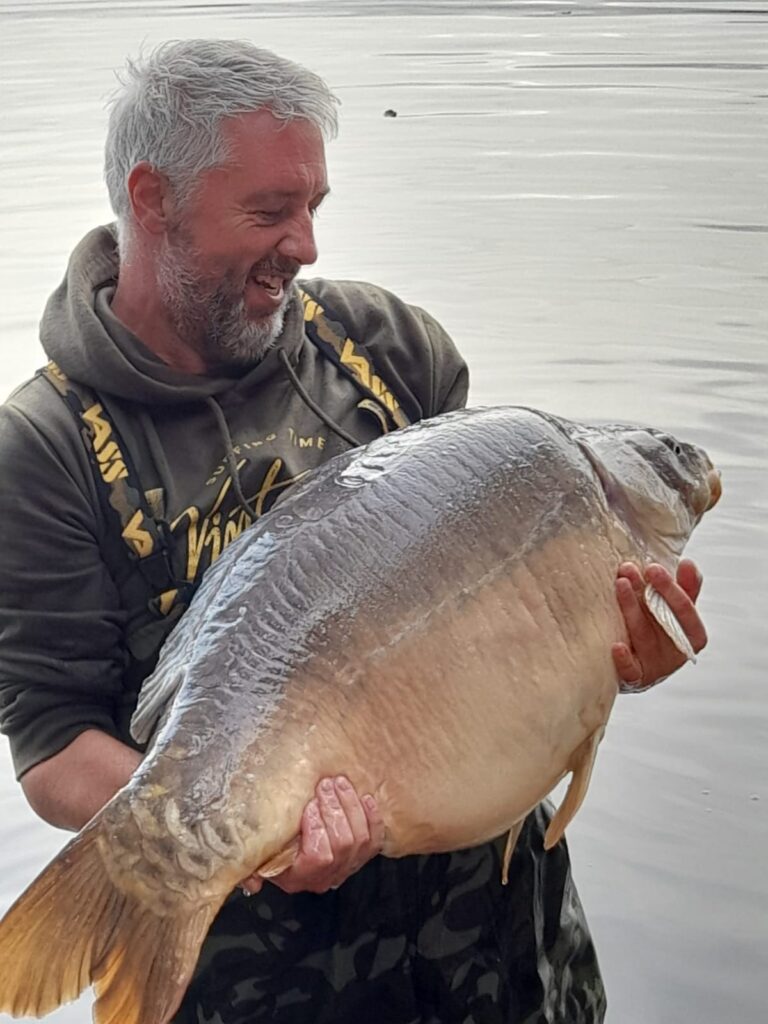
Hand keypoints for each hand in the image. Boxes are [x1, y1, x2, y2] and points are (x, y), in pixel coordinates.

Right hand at [239, 776, 384, 895]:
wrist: (290, 849)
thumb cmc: (271, 846)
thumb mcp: (256, 853)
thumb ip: (250, 864)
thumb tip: (252, 881)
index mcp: (298, 876)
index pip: (319, 857)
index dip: (318, 829)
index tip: (310, 806)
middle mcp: (325, 876)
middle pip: (343, 844)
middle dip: (335, 810)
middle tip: (326, 786)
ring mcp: (347, 866)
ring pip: (361, 839)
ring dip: (351, 806)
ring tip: (339, 784)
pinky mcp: (362, 855)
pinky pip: (375, 839)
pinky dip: (372, 817)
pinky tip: (365, 798)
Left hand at [612, 558, 706, 691]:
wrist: (636, 665)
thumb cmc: (657, 631)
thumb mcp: (673, 610)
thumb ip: (684, 589)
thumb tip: (689, 564)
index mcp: (691, 634)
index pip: (685, 609)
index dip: (671, 588)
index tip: (654, 567)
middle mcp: (675, 651)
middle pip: (665, 620)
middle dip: (651, 593)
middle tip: (634, 569)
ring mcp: (656, 666)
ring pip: (643, 636)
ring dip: (631, 608)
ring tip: (620, 583)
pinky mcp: (636, 678)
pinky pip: (630, 671)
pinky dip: (624, 660)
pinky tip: (616, 646)